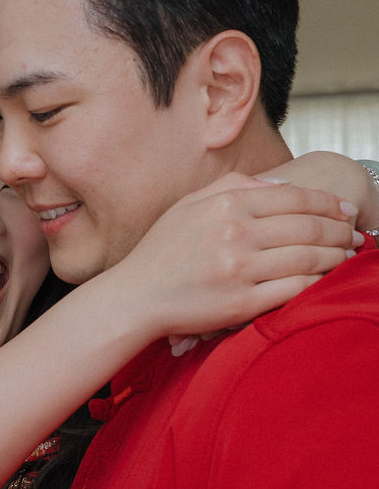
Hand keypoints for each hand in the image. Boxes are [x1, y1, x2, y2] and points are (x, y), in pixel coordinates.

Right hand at [120, 173, 361, 341]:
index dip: (327, 203)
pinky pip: (293, 291)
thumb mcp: (191, 204)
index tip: (345, 210)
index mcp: (226, 205)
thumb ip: (235, 186)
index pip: (293, 197)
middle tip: (355, 235)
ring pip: (307, 258)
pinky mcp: (241, 304)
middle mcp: (235, 234)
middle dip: (339, 231)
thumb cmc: (161, 252)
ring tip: (347, 256)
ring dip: (335, 257)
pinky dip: (316, 284)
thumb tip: (281, 185)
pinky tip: (325, 280)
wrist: (134, 298)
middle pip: (307, 227)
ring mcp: (239, 270)